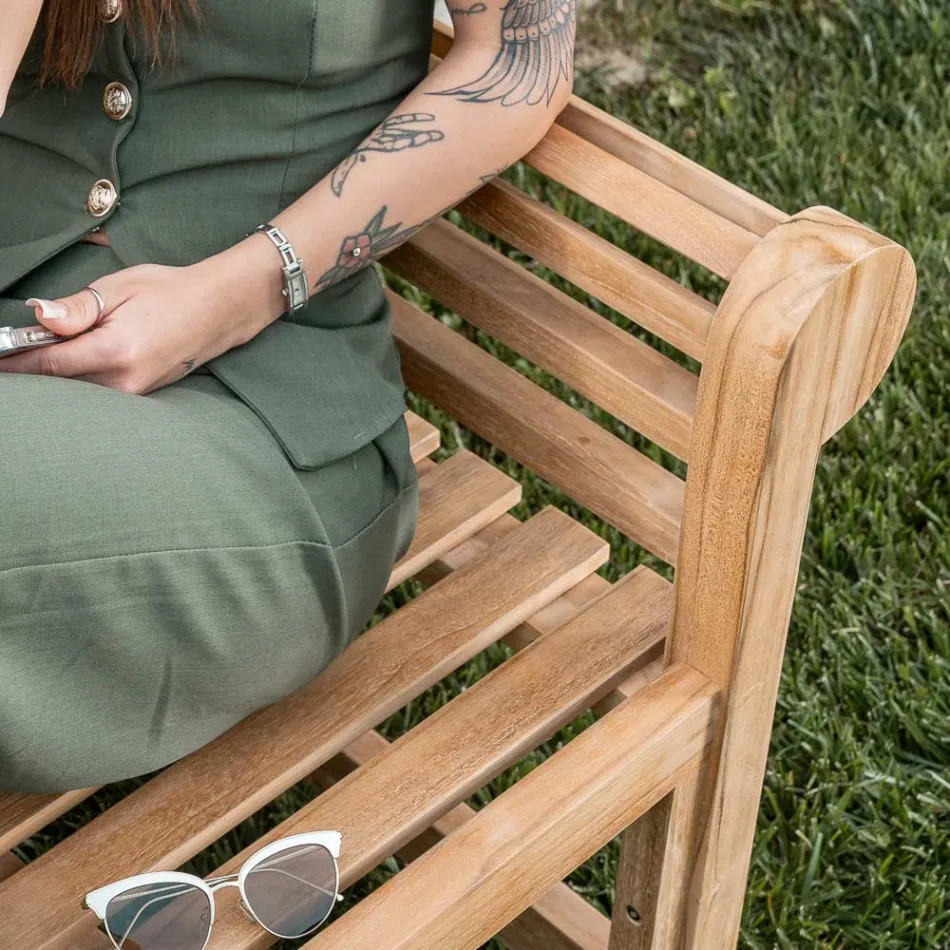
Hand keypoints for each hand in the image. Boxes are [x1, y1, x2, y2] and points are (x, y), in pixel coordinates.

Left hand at [0, 240, 284, 393]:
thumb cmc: (169, 291)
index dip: (16, 362)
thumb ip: (77, 308)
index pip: (49, 364)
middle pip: (60, 384)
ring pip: (79, 391)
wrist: (218, 310)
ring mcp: (135, 392)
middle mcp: (125, 380)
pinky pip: (98, 390)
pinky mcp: (141, 394)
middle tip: (15, 351)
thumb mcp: (119, 288)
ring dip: (58, 375)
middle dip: (34, 369)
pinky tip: (76, 360)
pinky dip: (80, 377)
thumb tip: (38, 316)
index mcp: (115, 350)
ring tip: (47, 352)